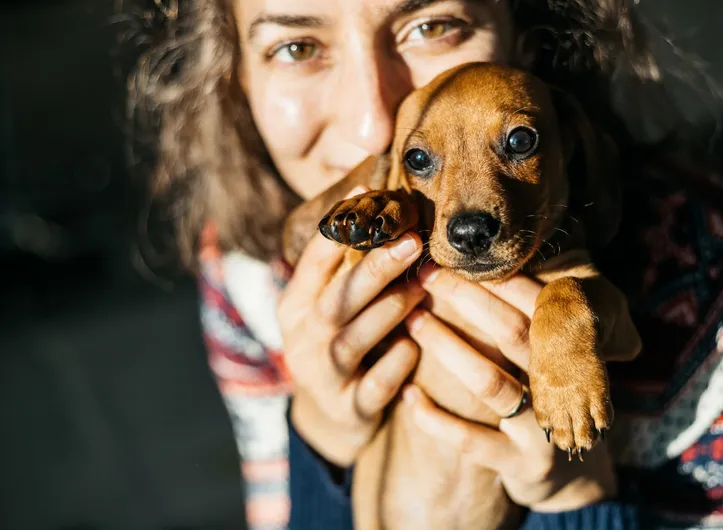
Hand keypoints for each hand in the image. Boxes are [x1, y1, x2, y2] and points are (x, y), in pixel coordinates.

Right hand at [277, 187, 424, 467]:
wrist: (333, 417)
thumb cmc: (341, 342)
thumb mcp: (331, 307)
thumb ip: (348, 271)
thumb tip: (384, 205)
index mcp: (295, 305)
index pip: (313, 261)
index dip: (340, 226)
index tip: (369, 191)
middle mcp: (302, 338)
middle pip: (337, 299)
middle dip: (374, 268)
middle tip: (411, 240)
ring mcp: (324, 375)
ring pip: (353, 339)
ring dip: (390, 310)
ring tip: (422, 287)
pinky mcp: (349, 408)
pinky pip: (375, 386)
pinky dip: (396, 365)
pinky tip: (415, 346)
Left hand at [403, 266, 615, 511]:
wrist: (563, 473)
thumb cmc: (540, 396)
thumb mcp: (543, 356)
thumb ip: (524, 317)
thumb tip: (476, 259)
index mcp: (572, 350)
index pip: (538, 303)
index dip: (496, 278)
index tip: (451, 258)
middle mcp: (565, 385)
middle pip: (513, 332)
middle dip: (466, 299)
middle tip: (425, 277)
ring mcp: (545, 430)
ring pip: (490, 382)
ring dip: (446, 347)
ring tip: (412, 321)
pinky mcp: (522, 465)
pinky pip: (472, 440)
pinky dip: (436, 418)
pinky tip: (407, 395)